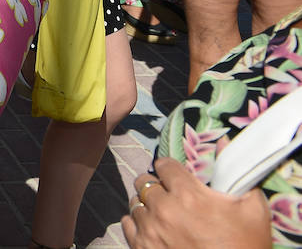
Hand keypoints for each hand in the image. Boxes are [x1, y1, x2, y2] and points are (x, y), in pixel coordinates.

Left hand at [121, 158, 271, 248]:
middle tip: (167, 193)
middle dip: (156, 184)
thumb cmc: (245, 246)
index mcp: (188, 194)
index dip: (171, 169)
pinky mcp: (141, 248)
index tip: (176, 175)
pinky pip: (127, 224)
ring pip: (135, 203)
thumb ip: (236, 173)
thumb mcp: (253, 209)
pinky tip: (151, 226)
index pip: (165, 165)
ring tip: (160, 211)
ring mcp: (150, 229)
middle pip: (145, 182)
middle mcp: (163, 209)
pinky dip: (137, 223)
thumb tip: (223, 142)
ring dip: (147, 204)